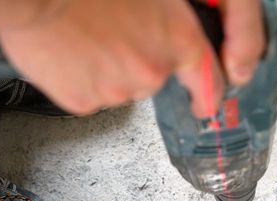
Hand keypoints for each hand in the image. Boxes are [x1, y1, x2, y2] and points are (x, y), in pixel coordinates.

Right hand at [0, 0, 267, 116]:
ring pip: (118, 86)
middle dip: (134, 61)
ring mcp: (118, 91)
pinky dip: (79, 80)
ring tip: (82, 37)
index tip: (204, 105)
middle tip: (108, 33)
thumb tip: (168, 36)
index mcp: (177, 39)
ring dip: (105, 69)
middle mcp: (153, 70)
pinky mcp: (85, 102)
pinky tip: (68, 53)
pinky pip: (88, 95)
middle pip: (152, 78)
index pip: (208, 81)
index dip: (207, 95)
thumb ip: (166, 21)